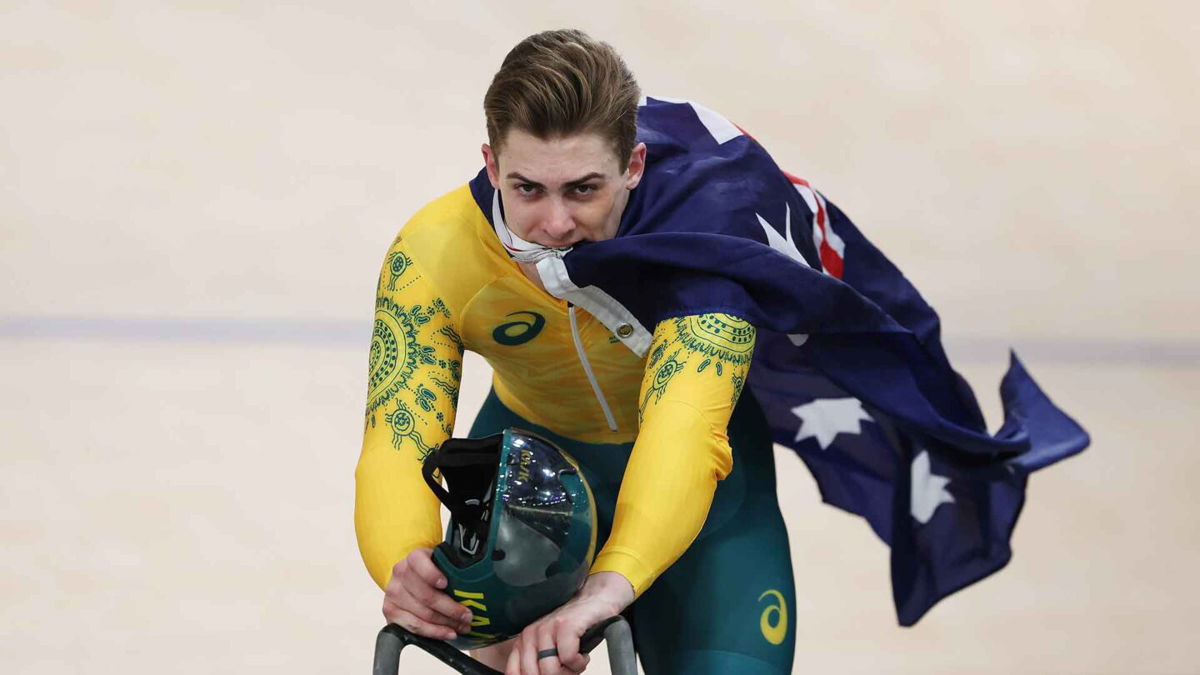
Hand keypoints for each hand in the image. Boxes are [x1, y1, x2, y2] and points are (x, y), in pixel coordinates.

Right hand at [382, 547, 471, 640]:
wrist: (411, 576)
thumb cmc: (432, 570)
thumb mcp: (442, 562)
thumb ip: (453, 567)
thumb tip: (477, 579)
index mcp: (414, 557)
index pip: (420, 563)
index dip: (432, 574)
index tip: (446, 583)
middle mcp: (400, 573)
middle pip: (426, 596)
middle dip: (451, 609)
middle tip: (468, 616)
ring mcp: (393, 593)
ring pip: (422, 614)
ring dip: (446, 623)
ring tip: (462, 626)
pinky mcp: (391, 611)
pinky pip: (414, 627)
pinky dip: (434, 632)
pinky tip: (447, 632)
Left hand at [505, 572, 633, 674]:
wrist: (594, 603)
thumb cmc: (573, 630)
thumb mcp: (548, 649)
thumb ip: (537, 665)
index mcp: (523, 641)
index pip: (514, 672)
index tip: (550, 674)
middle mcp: (531, 634)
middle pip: (533, 674)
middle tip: (567, 669)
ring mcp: (547, 628)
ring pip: (550, 670)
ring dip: (569, 672)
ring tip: (576, 662)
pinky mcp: (565, 626)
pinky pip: (568, 659)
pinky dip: (579, 663)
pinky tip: (583, 655)